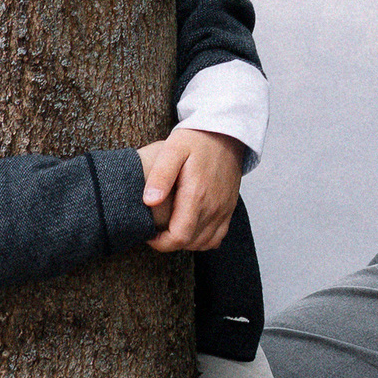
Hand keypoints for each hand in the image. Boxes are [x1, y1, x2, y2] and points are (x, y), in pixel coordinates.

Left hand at [138, 125, 243, 251]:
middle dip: (169, 243)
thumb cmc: (196, 140)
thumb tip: (149, 202)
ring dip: (185, 243)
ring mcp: (224, 209)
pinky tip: (190, 229)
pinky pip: (218, 237)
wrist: (226, 133)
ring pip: (204, 243)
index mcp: (197, 195)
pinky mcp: (229, 208)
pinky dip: (202, 240)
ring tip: (169, 230)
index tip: (148, 234)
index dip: (160, 242)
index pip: (179, 236)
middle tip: (155, 231)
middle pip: (190, 243)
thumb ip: (160, 176)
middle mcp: (214, 206)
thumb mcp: (173, 149)